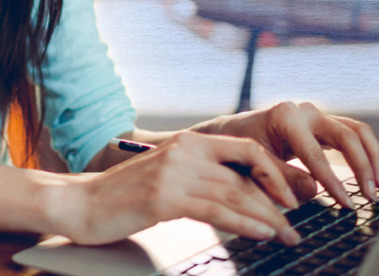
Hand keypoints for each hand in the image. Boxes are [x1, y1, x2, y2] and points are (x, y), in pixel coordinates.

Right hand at [54, 131, 302, 245]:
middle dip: (278, 202)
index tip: (295, 194)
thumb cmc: (123, 197)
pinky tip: (262, 233)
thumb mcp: (167, 178)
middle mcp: (184, 152)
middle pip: (246, 176)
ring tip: (288, 235)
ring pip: (236, 195)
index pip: (246, 150)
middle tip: (298, 223)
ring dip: (268, 218)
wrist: (80, 203)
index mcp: (187, 142)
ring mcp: (174, 173)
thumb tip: (245, 195)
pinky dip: (245, 223)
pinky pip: (216, 211)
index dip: (275, 171)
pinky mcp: (164, 198)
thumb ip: (201, 179)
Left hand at [197, 101, 378, 207]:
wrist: (233, 133)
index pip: (316, 154)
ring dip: (373, 158)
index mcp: (285, 117)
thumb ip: (281, 178)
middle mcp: (304, 111)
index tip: (347, 204)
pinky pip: (353, 135)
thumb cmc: (240, 148)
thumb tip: (314, 192)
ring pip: (357, 131)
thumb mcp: (254, 165)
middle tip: (371, 195)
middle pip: (347, 135)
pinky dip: (366, 153)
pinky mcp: (322, 124)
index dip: (333, 182)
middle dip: (362, 167)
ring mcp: (315, 115)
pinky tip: (374, 175)